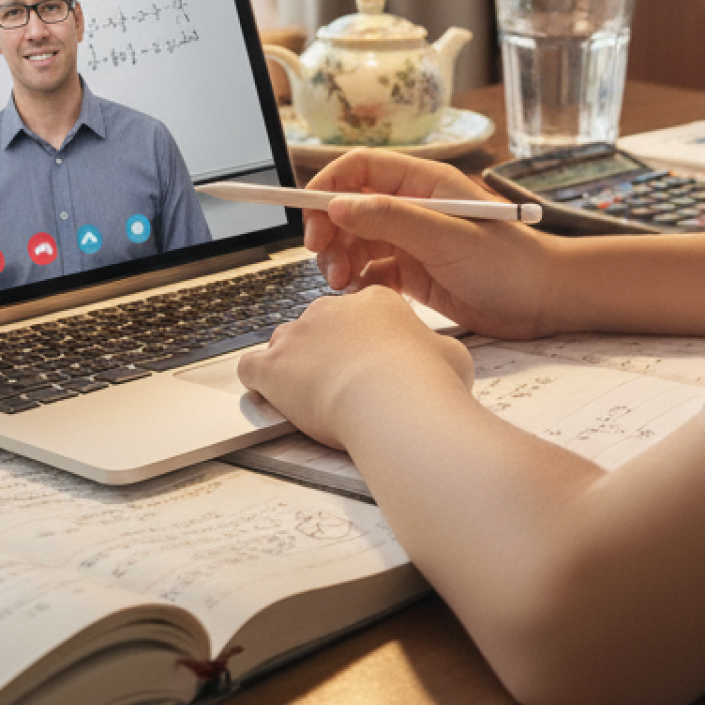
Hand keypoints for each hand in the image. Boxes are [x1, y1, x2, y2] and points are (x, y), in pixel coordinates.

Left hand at [237, 285, 474, 448]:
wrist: (394, 403)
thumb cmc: (428, 381)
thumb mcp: (451, 355)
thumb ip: (437, 349)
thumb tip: (440, 357)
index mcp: (375, 300)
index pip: (361, 311)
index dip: (366, 338)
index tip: (373, 360)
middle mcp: (332, 308)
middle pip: (321, 324)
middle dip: (329, 351)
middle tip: (347, 383)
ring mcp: (299, 335)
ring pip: (285, 342)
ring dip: (295, 364)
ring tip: (313, 393)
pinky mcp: (274, 366)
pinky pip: (252, 366)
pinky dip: (259, 382)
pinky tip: (272, 396)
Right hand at [300, 149, 564, 337]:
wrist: (546, 302)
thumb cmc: (510, 262)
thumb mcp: (447, 237)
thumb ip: (392, 219)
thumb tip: (338, 204)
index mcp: (425, 183)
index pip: (361, 169)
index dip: (329, 186)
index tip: (310, 216)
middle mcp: (416, 208)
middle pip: (351, 208)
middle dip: (330, 230)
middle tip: (323, 258)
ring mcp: (414, 241)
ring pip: (358, 242)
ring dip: (341, 259)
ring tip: (343, 283)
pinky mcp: (417, 274)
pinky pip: (373, 271)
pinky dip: (360, 282)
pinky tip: (363, 294)